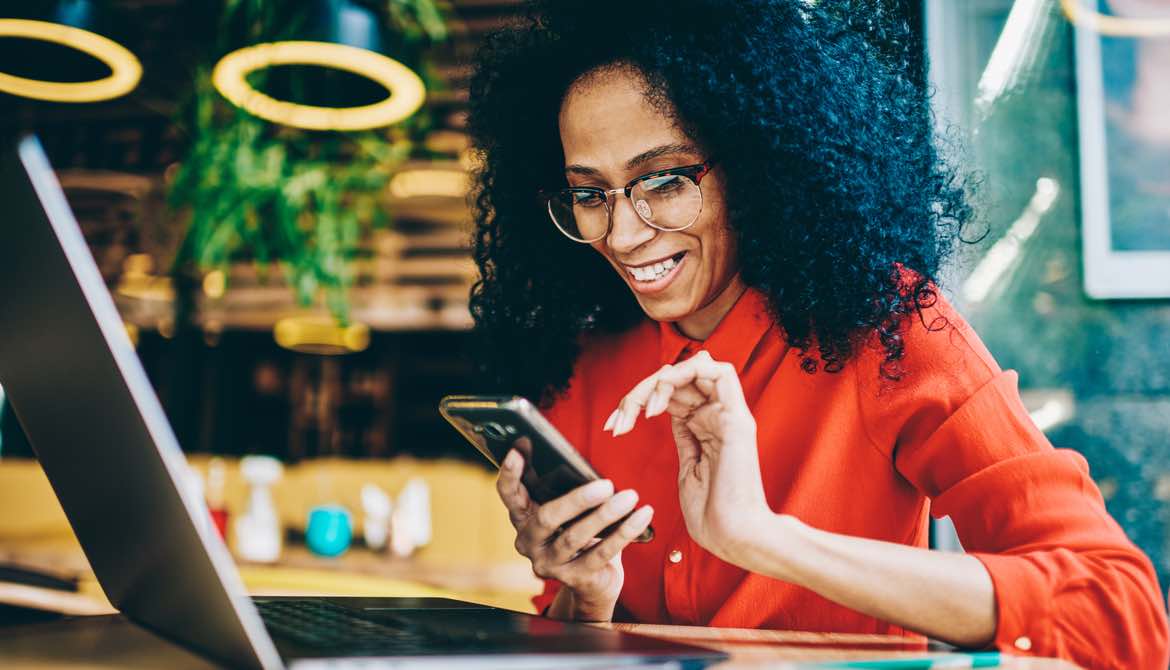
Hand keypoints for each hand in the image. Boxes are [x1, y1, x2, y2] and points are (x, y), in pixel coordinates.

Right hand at [495, 442, 653, 620]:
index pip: (509, 494)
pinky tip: (641, 516)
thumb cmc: (580, 531)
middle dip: (577, 500)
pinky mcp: (575, 578)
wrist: (593, 582)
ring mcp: (550, 563)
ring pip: (575, 537)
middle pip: (547, 518)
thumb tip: (581, 462)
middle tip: (606, 485)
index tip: (520, 446)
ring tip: (630, 497)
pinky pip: (601, 553)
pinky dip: (624, 532)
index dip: (511, 472)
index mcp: (524, 517)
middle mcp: (529, 542)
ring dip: (605, 515)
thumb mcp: (568, 510)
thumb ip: (563, 488)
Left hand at [606, 350, 769, 560]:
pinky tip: (659, 404)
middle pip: (679, 378)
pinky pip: (719, 372)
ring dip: (658, 381)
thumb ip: (684, 438)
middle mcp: (720, 416)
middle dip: (640, 391)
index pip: (673, 394)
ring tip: (640, 409)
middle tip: (619, 418)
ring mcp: (730, 415)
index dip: (640, 400)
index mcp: (708, 428)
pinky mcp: (736, 419)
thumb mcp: (689, 469)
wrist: (735, 537)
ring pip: (695, 367)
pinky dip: (682, 377)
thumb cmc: (714, 516)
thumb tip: (670, 414)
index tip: (613, 426)